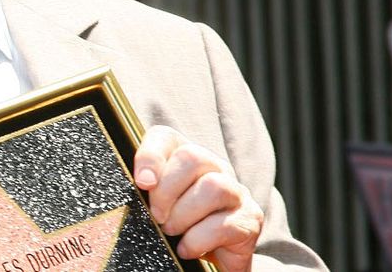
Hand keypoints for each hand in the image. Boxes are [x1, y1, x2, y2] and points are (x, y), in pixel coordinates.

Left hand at [134, 126, 263, 270]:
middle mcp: (215, 167)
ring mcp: (236, 192)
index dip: (151, 156)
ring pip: (213, 187)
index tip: (142, 183)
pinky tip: (187, 248)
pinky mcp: (250, 220)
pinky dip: (197, 240)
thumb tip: (142, 182)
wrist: (215, 254)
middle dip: (166, 190)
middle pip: (192, 156)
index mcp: (186, 157)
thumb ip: (147, 186)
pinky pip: (224, 225)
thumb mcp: (157, 202)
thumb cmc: (179, 223)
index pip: (165, 136)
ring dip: (183, 215)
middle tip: (156, 215)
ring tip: (172, 231)